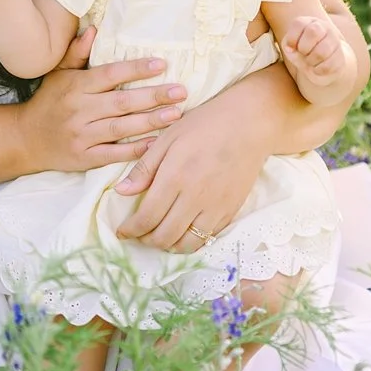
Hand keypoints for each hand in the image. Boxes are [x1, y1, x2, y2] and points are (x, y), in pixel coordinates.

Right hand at [16, 27, 187, 172]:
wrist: (24, 139)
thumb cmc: (48, 102)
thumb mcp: (58, 74)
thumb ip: (76, 52)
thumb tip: (94, 29)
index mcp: (75, 86)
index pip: (110, 74)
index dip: (136, 69)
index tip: (162, 64)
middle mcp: (79, 110)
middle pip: (122, 102)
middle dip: (153, 96)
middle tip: (181, 91)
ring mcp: (82, 135)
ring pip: (121, 128)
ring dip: (151, 121)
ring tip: (176, 114)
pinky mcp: (84, 158)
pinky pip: (114, 154)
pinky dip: (136, 150)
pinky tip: (156, 143)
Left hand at [113, 97, 266, 252]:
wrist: (249, 124)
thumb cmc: (205, 125)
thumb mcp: (167, 138)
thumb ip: (144, 168)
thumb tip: (121, 192)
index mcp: (174, 178)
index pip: (147, 218)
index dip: (131, 230)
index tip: (122, 231)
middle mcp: (195, 198)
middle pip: (165, 237)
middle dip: (147, 240)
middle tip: (140, 234)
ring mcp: (215, 207)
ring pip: (187, 244)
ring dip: (169, 245)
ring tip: (160, 235)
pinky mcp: (231, 210)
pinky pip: (207, 237)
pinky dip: (191, 240)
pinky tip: (183, 229)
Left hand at [280, 15, 353, 88]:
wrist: (322, 65)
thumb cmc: (302, 53)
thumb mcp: (291, 48)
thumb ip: (288, 46)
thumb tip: (291, 49)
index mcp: (309, 22)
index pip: (299, 23)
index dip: (292, 38)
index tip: (291, 48)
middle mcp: (324, 27)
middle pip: (313, 31)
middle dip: (304, 48)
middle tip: (303, 53)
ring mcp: (335, 40)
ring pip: (321, 51)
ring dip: (311, 61)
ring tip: (310, 62)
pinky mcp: (341, 56)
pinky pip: (328, 65)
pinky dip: (318, 70)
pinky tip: (317, 68)